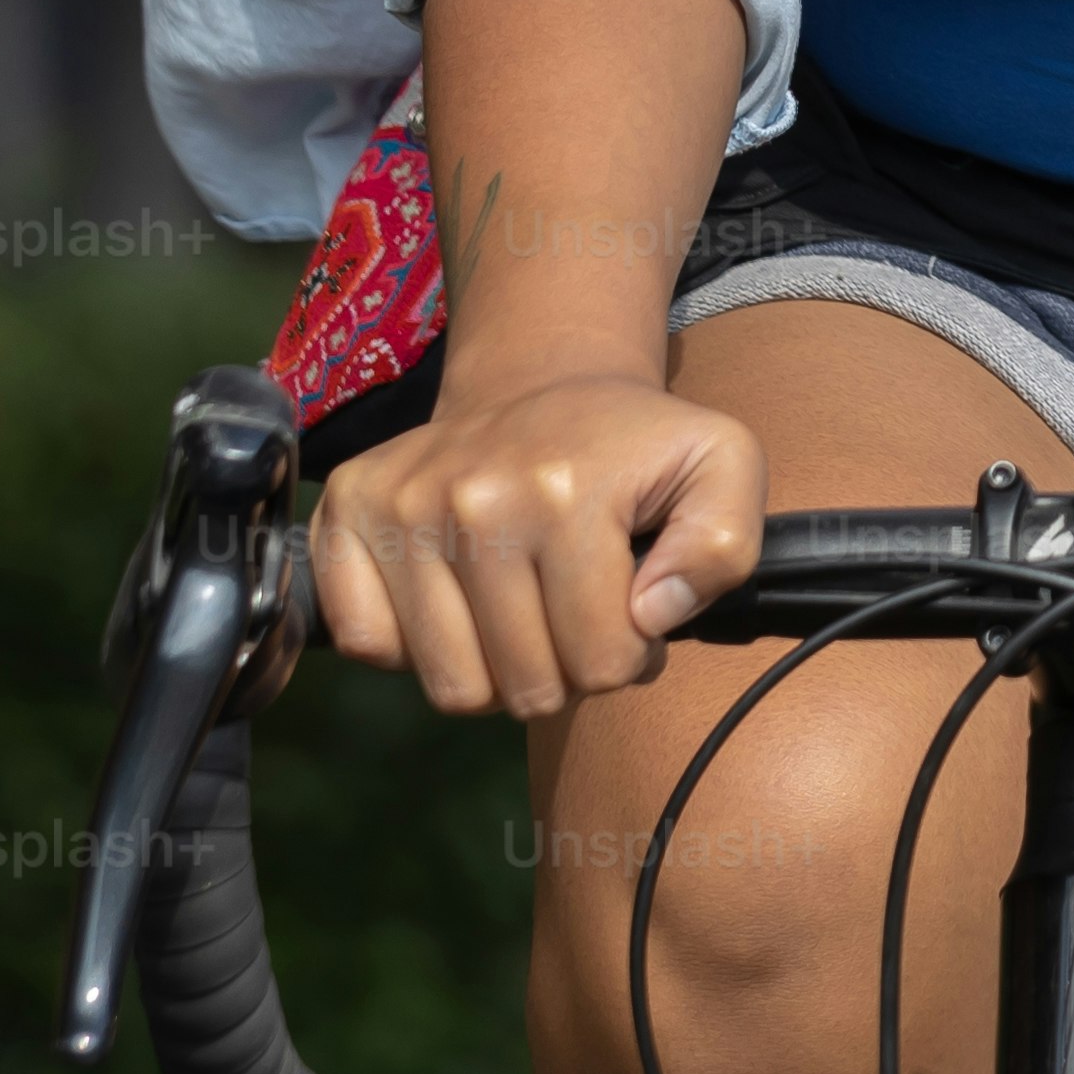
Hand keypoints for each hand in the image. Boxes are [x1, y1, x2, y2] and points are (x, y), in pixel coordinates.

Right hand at [310, 366, 764, 719]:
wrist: (541, 386)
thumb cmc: (633, 446)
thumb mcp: (722, 466)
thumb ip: (725, 547)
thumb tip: (652, 616)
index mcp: (566, 491)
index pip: (600, 664)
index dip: (630, 655)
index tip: (632, 609)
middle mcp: (472, 497)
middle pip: (524, 688)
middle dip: (566, 671)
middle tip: (575, 612)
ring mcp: (400, 504)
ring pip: (451, 686)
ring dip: (495, 670)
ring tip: (523, 611)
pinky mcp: (348, 511)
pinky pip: (369, 646)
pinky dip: (415, 646)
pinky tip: (457, 599)